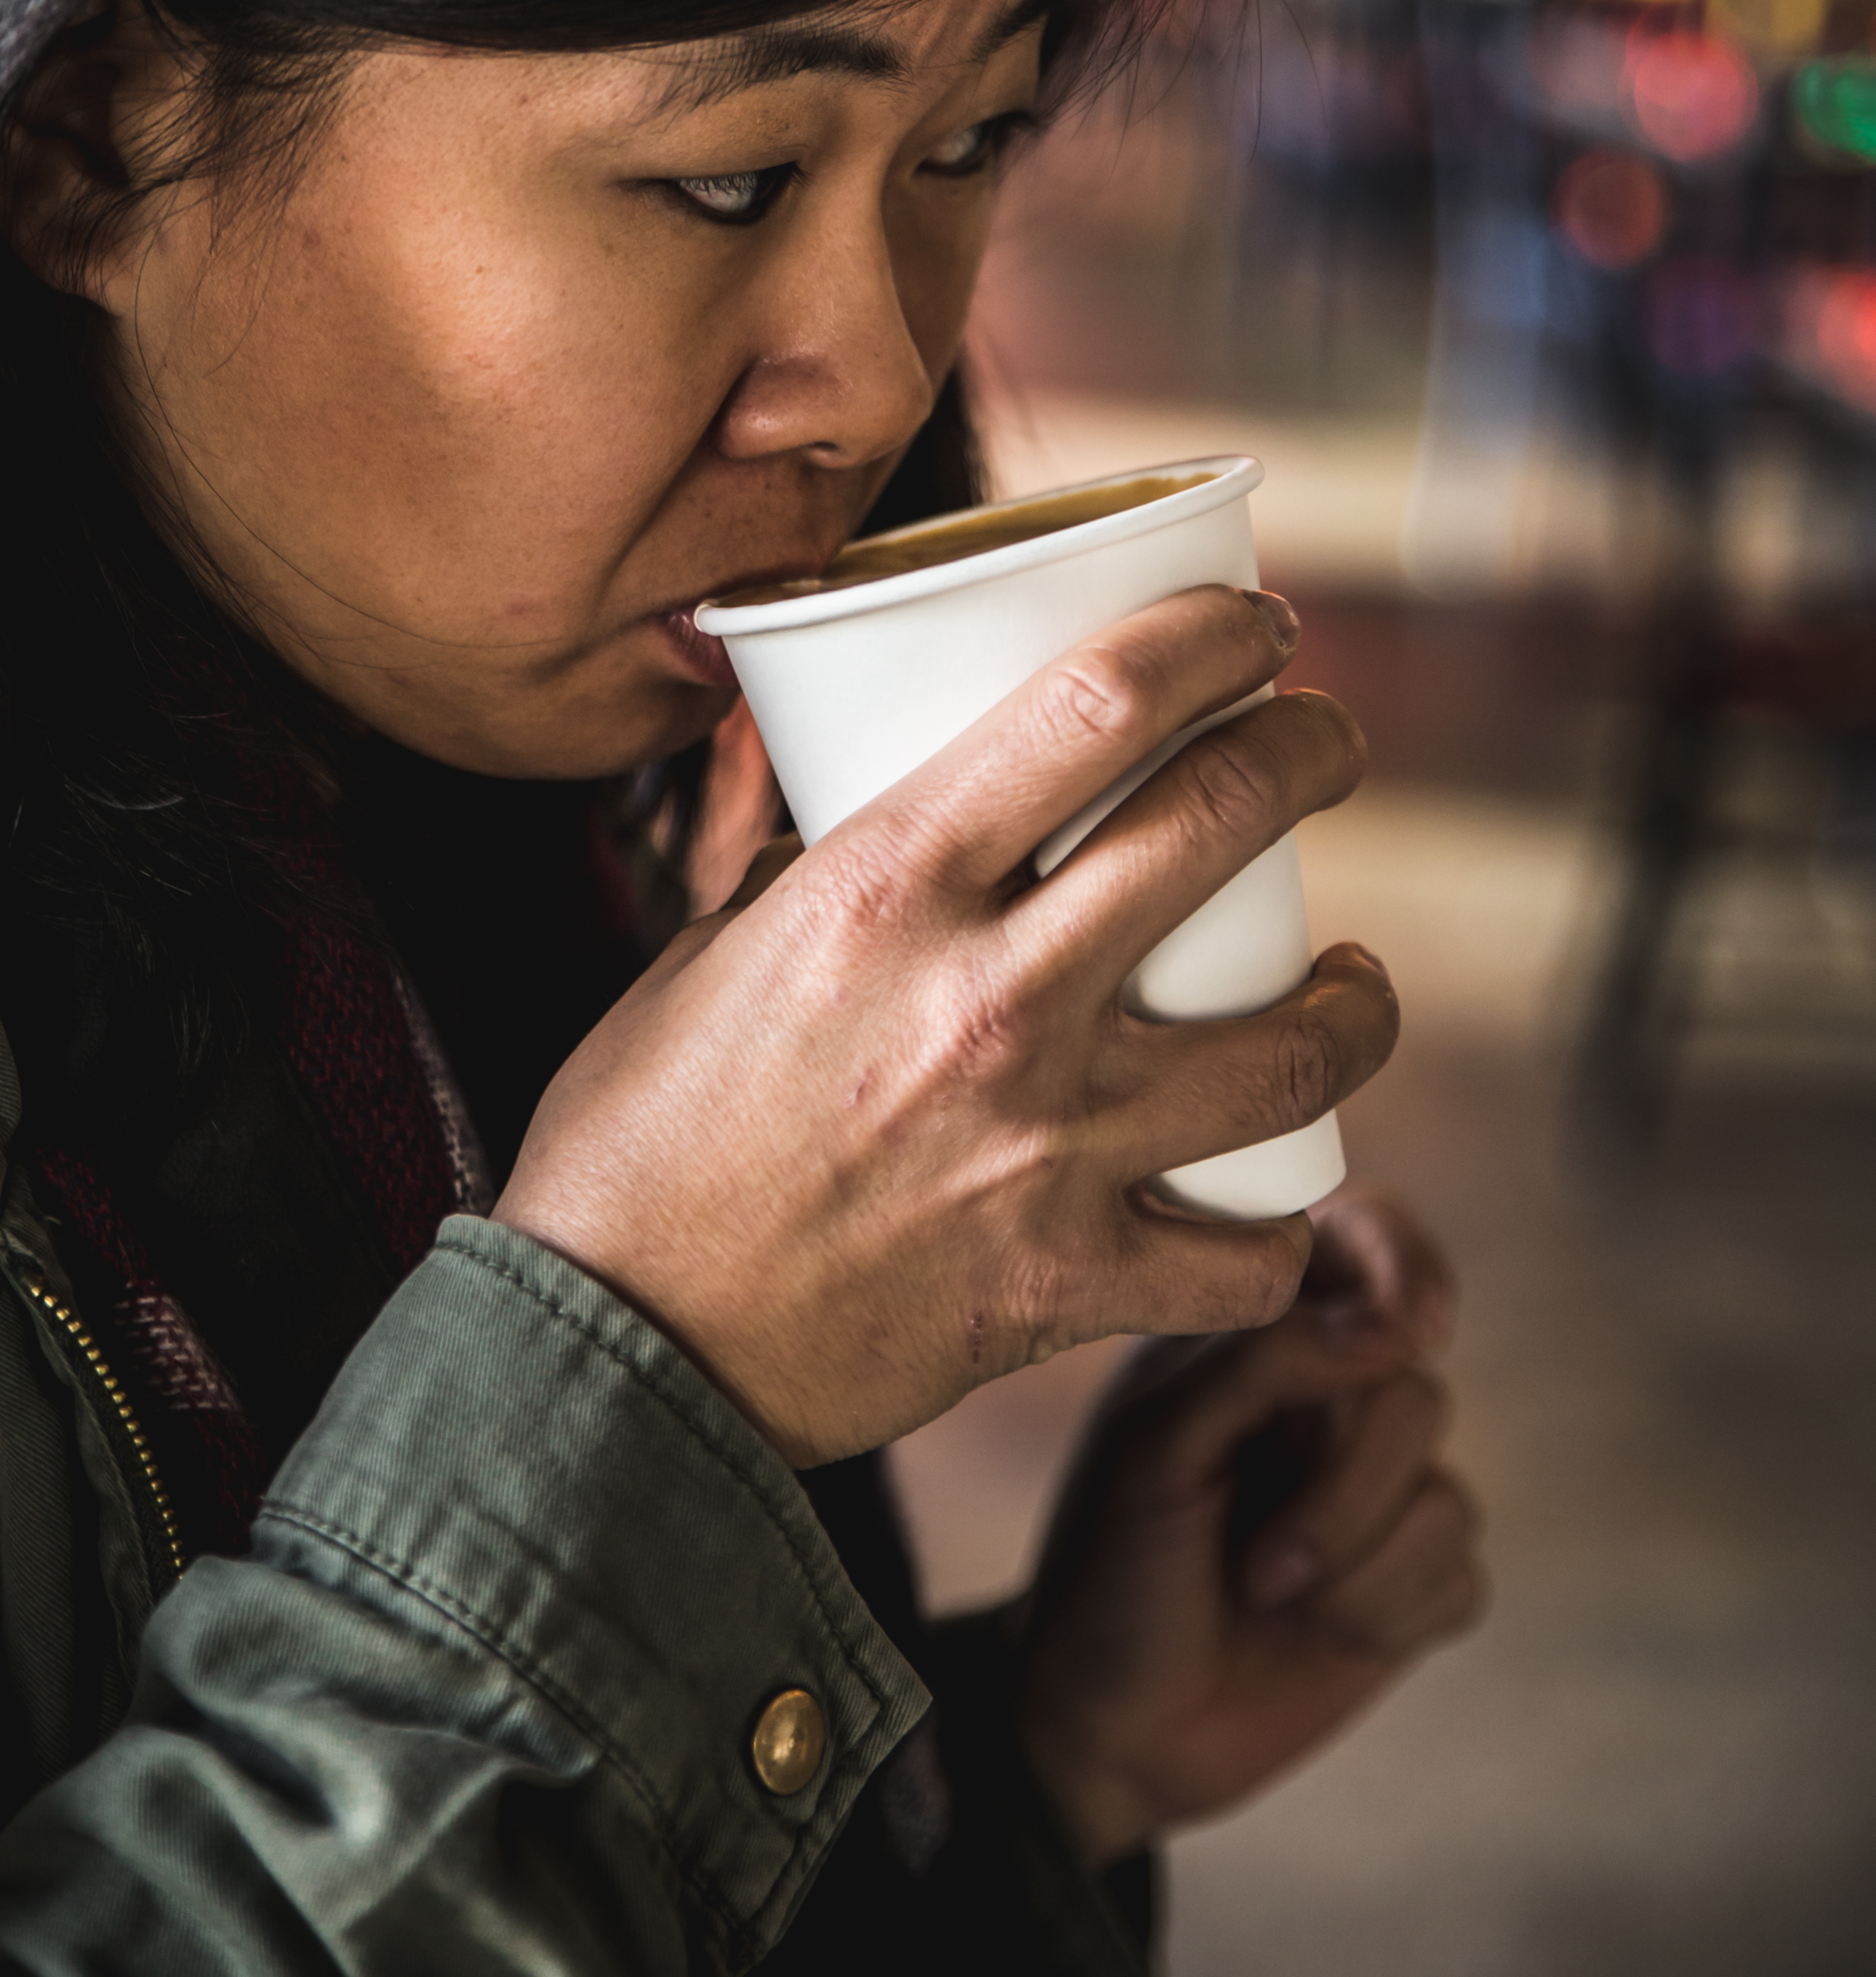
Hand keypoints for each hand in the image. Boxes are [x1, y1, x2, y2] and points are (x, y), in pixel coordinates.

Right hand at [494, 584, 1393, 1464]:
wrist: (619, 1349)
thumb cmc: (641, 1136)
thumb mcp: (712, 947)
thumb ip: (813, 866)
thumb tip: (872, 801)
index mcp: (888, 885)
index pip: (1097, 700)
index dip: (1212, 638)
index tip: (1257, 626)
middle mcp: (989, 998)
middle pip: (1223, 820)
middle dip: (1311, 750)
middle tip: (1327, 742)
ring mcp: (1045, 1149)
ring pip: (1298, 1047)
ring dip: (1357, 1000)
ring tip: (1350, 984)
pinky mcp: (1066, 1287)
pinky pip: (1247, 1261)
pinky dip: (1280, 1232)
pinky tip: (1276, 1194)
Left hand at [1015, 1188, 1485, 1861]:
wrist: (1110, 1729)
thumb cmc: (1110, 1569)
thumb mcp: (1157, 1446)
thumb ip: (1262, 1360)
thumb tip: (1388, 1328)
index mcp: (1258, 1333)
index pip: (1366, 1239)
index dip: (1407, 1266)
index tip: (1411, 1329)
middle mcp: (1328, 1397)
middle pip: (1414, 1388)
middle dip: (1343, 1487)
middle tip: (1260, 1560)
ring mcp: (1377, 1489)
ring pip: (1443, 1491)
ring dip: (1351, 1563)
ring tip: (1264, 1593)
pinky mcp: (1413, 1581)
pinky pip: (1458, 1572)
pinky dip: (1384, 1613)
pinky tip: (1314, 1634)